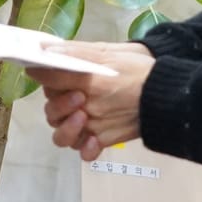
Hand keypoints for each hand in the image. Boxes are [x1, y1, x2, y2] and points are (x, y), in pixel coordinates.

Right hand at [29, 42, 154, 161]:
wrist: (159, 90)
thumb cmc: (130, 67)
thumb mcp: (102, 56)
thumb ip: (72, 55)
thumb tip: (41, 50)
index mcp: (72, 82)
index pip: (47, 88)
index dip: (49, 87)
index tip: (58, 82)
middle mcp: (74, 105)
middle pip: (52, 114)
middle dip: (60, 107)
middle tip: (79, 99)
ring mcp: (86, 124)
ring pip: (61, 136)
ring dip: (66, 130)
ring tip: (83, 119)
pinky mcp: (99, 139)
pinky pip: (84, 152)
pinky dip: (86, 150)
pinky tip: (95, 142)